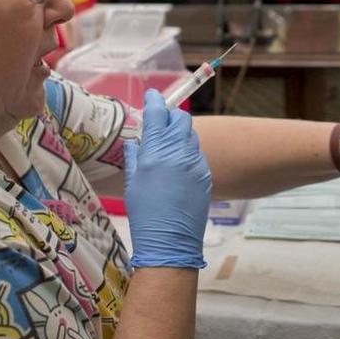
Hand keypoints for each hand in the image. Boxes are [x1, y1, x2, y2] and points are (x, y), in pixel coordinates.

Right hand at [123, 90, 211, 268]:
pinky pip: (197, 154)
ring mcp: (196, 163)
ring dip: (180, 134)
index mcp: (157, 152)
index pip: (158, 114)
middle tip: (159, 123)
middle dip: (170, 116)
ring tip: (168, 146)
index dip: (154, 101)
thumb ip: (135, 157)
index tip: (151, 96)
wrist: (171, 242)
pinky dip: (187, 152)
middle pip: (180, 119)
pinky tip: (178, 166)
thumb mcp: (133, 183)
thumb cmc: (145, 214)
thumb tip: (135, 140)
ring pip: (191, 136)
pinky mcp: (205, 175)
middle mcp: (179, 153)